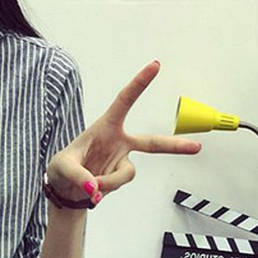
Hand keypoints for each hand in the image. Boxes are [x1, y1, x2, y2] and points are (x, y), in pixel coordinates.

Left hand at [46, 61, 201, 204]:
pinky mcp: (119, 176)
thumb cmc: (61, 169)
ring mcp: (121, 160)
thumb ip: (79, 176)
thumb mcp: (62, 168)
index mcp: (105, 126)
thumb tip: (95, 189)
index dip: (140, 84)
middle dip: (174, 146)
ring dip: (109, 182)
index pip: (125, 101)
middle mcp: (118, 141)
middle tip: (196, 147)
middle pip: (152, 142)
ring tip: (90, 187)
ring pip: (127, 173)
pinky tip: (93, 192)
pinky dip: (105, 189)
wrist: (63, 190)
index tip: (156, 65)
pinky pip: (118, 184)